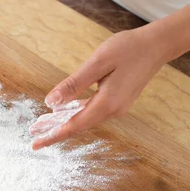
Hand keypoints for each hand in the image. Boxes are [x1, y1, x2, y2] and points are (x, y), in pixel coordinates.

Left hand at [30, 29, 167, 149]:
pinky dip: (75, 113)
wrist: (157, 45)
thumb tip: (50, 102)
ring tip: (42, 125)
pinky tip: (63, 111)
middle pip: (77, 126)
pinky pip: (92, 111)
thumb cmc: (128, 49)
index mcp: (107, 103)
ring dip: (63, 122)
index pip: (74, 126)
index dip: (53, 135)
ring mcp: (116, 107)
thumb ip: (74, 84)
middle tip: (32, 136)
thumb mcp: (97, 63)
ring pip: (84, 119)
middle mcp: (113, 111)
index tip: (35, 144)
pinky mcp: (117, 101)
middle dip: (54, 131)